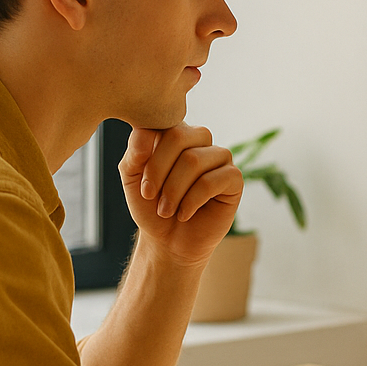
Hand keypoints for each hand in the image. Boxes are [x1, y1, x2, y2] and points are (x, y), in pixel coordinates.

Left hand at [118, 124, 242, 266]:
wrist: (168, 241)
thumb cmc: (151, 207)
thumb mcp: (132, 178)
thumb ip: (134, 152)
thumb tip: (144, 131)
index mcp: (175, 133)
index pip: (162, 124)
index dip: (148, 157)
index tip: (142, 188)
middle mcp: (200, 140)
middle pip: (179, 137)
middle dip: (159, 171)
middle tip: (150, 197)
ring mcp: (220, 157)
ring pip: (194, 160)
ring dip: (173, 191)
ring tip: (165, 210)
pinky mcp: (234, 179)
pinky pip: (212, 181)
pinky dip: (192, 201)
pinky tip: (184, 214)